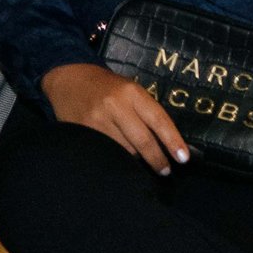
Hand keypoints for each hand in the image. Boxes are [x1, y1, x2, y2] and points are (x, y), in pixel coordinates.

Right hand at [42, 63, 187, 174]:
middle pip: (142, 140)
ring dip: (135, 160)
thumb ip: (146, 111)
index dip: (173, 141)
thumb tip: (167, 141)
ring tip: (140, 164)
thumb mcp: (131, 90)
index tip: (183, 158)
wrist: (69, 81)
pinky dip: (116, 158)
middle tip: (165, 171)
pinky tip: (120, 161)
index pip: (158, 120)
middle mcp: (116, 106)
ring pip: (124, 150)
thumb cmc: (108, 87)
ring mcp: (97, 121)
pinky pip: (105, 152)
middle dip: (157, 159)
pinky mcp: (82, 132)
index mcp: (133, 93)